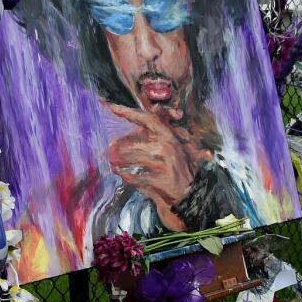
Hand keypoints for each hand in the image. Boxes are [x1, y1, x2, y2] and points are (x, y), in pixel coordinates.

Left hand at [104, 102, 197, 229]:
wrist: (193, 194)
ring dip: (119, 162)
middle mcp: (167, 147)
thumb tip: (147, 116)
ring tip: (113, 164)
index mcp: (169, 135)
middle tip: (108, 151)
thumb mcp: (177, 144)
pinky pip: (136, 177)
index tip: (111, 107)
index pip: (148, 119)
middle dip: (118, 148)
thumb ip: (162, 129)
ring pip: (132, 160)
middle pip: (133, 143)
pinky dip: (128, 177)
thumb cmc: (181, 168)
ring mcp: (165, 164)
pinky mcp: (161, 181)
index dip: (129, 112)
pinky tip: (124, 175)